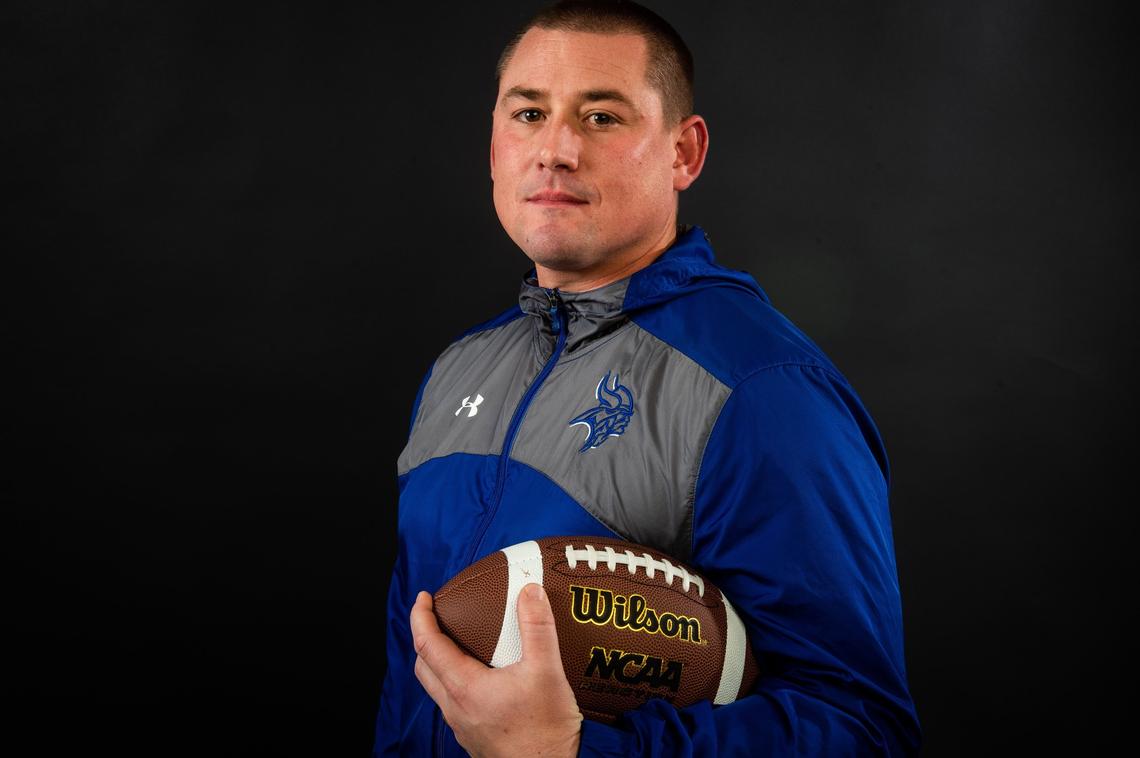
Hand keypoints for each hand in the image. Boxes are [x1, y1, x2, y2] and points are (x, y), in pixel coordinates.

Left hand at [411, 583, 583, 756]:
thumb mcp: (547, 672)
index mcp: (464, 687)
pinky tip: (483, 679)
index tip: (424, 598)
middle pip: (424, 668)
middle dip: (424, 639)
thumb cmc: (546, 731)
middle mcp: (456, 708)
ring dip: (439, 662)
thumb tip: (530, 591)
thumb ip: (537, 628)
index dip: (420, 617)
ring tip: (459, 644)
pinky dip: (457, 682)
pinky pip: (455, 705)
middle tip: (439, 618)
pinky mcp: (474, 738)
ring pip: (437, 689)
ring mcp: (463, 726)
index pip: (427, 645)